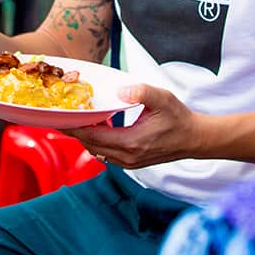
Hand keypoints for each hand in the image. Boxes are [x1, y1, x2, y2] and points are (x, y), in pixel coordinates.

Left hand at [64, 84, 197, 169]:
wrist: (195, 139)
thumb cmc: (179, 118)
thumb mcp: (162, 98)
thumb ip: (140, 92)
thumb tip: (120, 91)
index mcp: (132, 142)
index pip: (93, 136)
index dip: (75, 127)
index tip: (59, 118)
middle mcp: (127, 156)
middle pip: (91, 145)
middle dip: (75, 131)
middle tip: (60, 116)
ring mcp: (129, 162)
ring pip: (97, 151)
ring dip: (85, 137)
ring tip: (76, 120)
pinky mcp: (132, 162)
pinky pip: (107, 154)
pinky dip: (97, 141)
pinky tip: (97, 127)